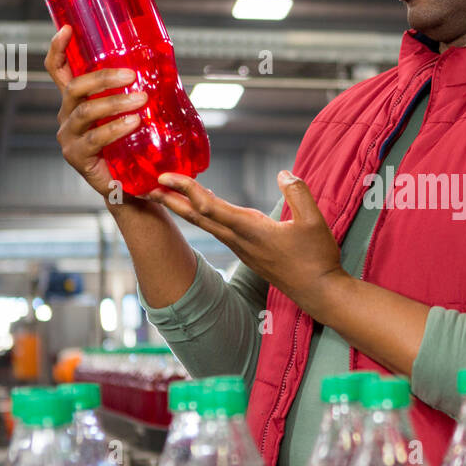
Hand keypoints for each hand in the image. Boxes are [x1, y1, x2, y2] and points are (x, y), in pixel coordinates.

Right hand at [47, 25, 147, 197]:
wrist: (128, 186)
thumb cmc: (130, 146)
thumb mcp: (130, 115)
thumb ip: (135, 94)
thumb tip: (163, 68)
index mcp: (75, 101)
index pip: (59, 71)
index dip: (58, 49)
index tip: (66, 28)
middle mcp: (66, 115)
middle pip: (75, 88)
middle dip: (102, 78)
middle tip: (131, 75)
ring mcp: (69, 136)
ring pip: (85, 112)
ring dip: (114, 102)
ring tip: (141, 100)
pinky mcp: (77, 156)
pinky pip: (94, 138)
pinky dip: (115, 129)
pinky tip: (133, 123)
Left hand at [149, 169, 348, 312]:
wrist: (319, 292)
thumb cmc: (317, 258)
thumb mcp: (314, 221)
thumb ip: (298, 192)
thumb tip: (283, 173)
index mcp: (251, 230)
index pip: (210, 206)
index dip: (186, 189)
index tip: (165, 175)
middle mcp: (240, 240)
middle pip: (197, 217)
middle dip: (171, 200)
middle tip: (146, 185)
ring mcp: (242, 248)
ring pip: (206, 224)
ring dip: (184, 207)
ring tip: (167, 192)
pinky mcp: (248, 252)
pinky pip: (218, 229)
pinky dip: (203, 215)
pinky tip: (202, 208)